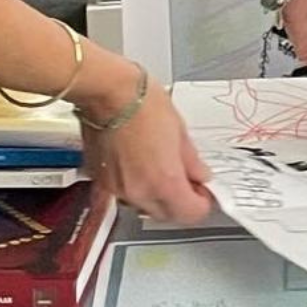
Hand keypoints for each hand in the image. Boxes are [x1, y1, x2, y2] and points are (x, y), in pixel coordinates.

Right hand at [80, 66, 212, 223]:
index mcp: (164, 182)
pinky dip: (137, 185)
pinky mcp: (102, 180)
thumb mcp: (180, 131)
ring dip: (157, 195)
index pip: (191, 214)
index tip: (204, 191)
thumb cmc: (143, 103)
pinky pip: (125, 193)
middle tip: (188, 180)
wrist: (107, 92)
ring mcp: (118, 189)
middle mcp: (139, 192)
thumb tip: (200, 175)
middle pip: (167, 215)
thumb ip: (192, 162)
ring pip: (145, 206)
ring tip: (162, 167)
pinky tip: (141, 162)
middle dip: (180, 202)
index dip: (202, 202)